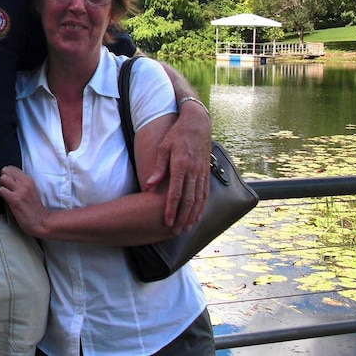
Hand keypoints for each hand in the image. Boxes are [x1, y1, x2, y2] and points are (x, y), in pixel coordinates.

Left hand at [0, 166, 49, 237]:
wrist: (41, 222)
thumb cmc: (34, 209)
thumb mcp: (31, 190)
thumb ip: (22, 183)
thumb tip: (9, 178)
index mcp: (29, 180)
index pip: (12, 168)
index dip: (6, 173)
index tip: (7, 180)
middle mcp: (25, 183)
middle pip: (6, 171)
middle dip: (2, 178)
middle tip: (4, 186)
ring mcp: (20, 191)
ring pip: (2, 178)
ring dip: (0, 185)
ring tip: (4, 191)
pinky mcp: (15, 200)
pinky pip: (1, 190)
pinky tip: (3, 197)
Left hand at [145, 103, 210, 231]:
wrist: (197, 124)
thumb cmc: (176, 135)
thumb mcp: (163, 147)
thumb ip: (157, 167)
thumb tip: (149, 186)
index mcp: (181, 165)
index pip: (176, 192)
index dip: (171, 209)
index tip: (167, 222)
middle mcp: (193, 171)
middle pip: (189, 200)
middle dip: (182, 218)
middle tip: (176, 231)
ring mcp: (202, 172)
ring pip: (199, 199)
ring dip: (193, 215)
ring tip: (186, 228)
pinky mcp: (206, 172)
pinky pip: (205, 193)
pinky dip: (202, 206)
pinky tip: (198, 215)